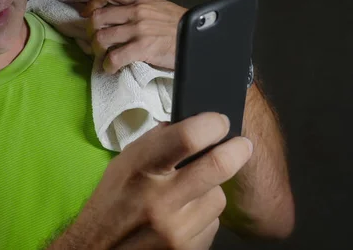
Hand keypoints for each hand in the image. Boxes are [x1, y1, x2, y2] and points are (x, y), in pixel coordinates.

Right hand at [49, 113, 252, 249]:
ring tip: (192, 191)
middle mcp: (159, 200)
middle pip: (217, 166)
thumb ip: (156, 144)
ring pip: (219, 197)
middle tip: (241, 145)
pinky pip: (212, 224)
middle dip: (237, 150)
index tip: (219, 122)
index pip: (187, 137)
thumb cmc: (111, 202)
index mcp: (140, 169)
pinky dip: (204, 216)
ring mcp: (176, 230)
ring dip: (212, 189)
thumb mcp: (124, 163)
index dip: (212, 124)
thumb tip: (191, 124)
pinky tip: (185, 216)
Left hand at [81, 0, 187, 72]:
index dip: (93, 3)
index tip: (87, 13)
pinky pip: (114, 57)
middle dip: (91, 32)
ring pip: (102, 38)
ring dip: (97, 50)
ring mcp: (138, 29)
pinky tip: (111, 69)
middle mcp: (137, 11)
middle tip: (95, 42)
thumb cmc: (183, 26)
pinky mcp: (142, 48)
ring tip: (103, 57)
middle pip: (98, 17)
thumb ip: (143, 7)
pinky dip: (108, 65)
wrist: (199, 39)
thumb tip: (124, 15)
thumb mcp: (162, 7)